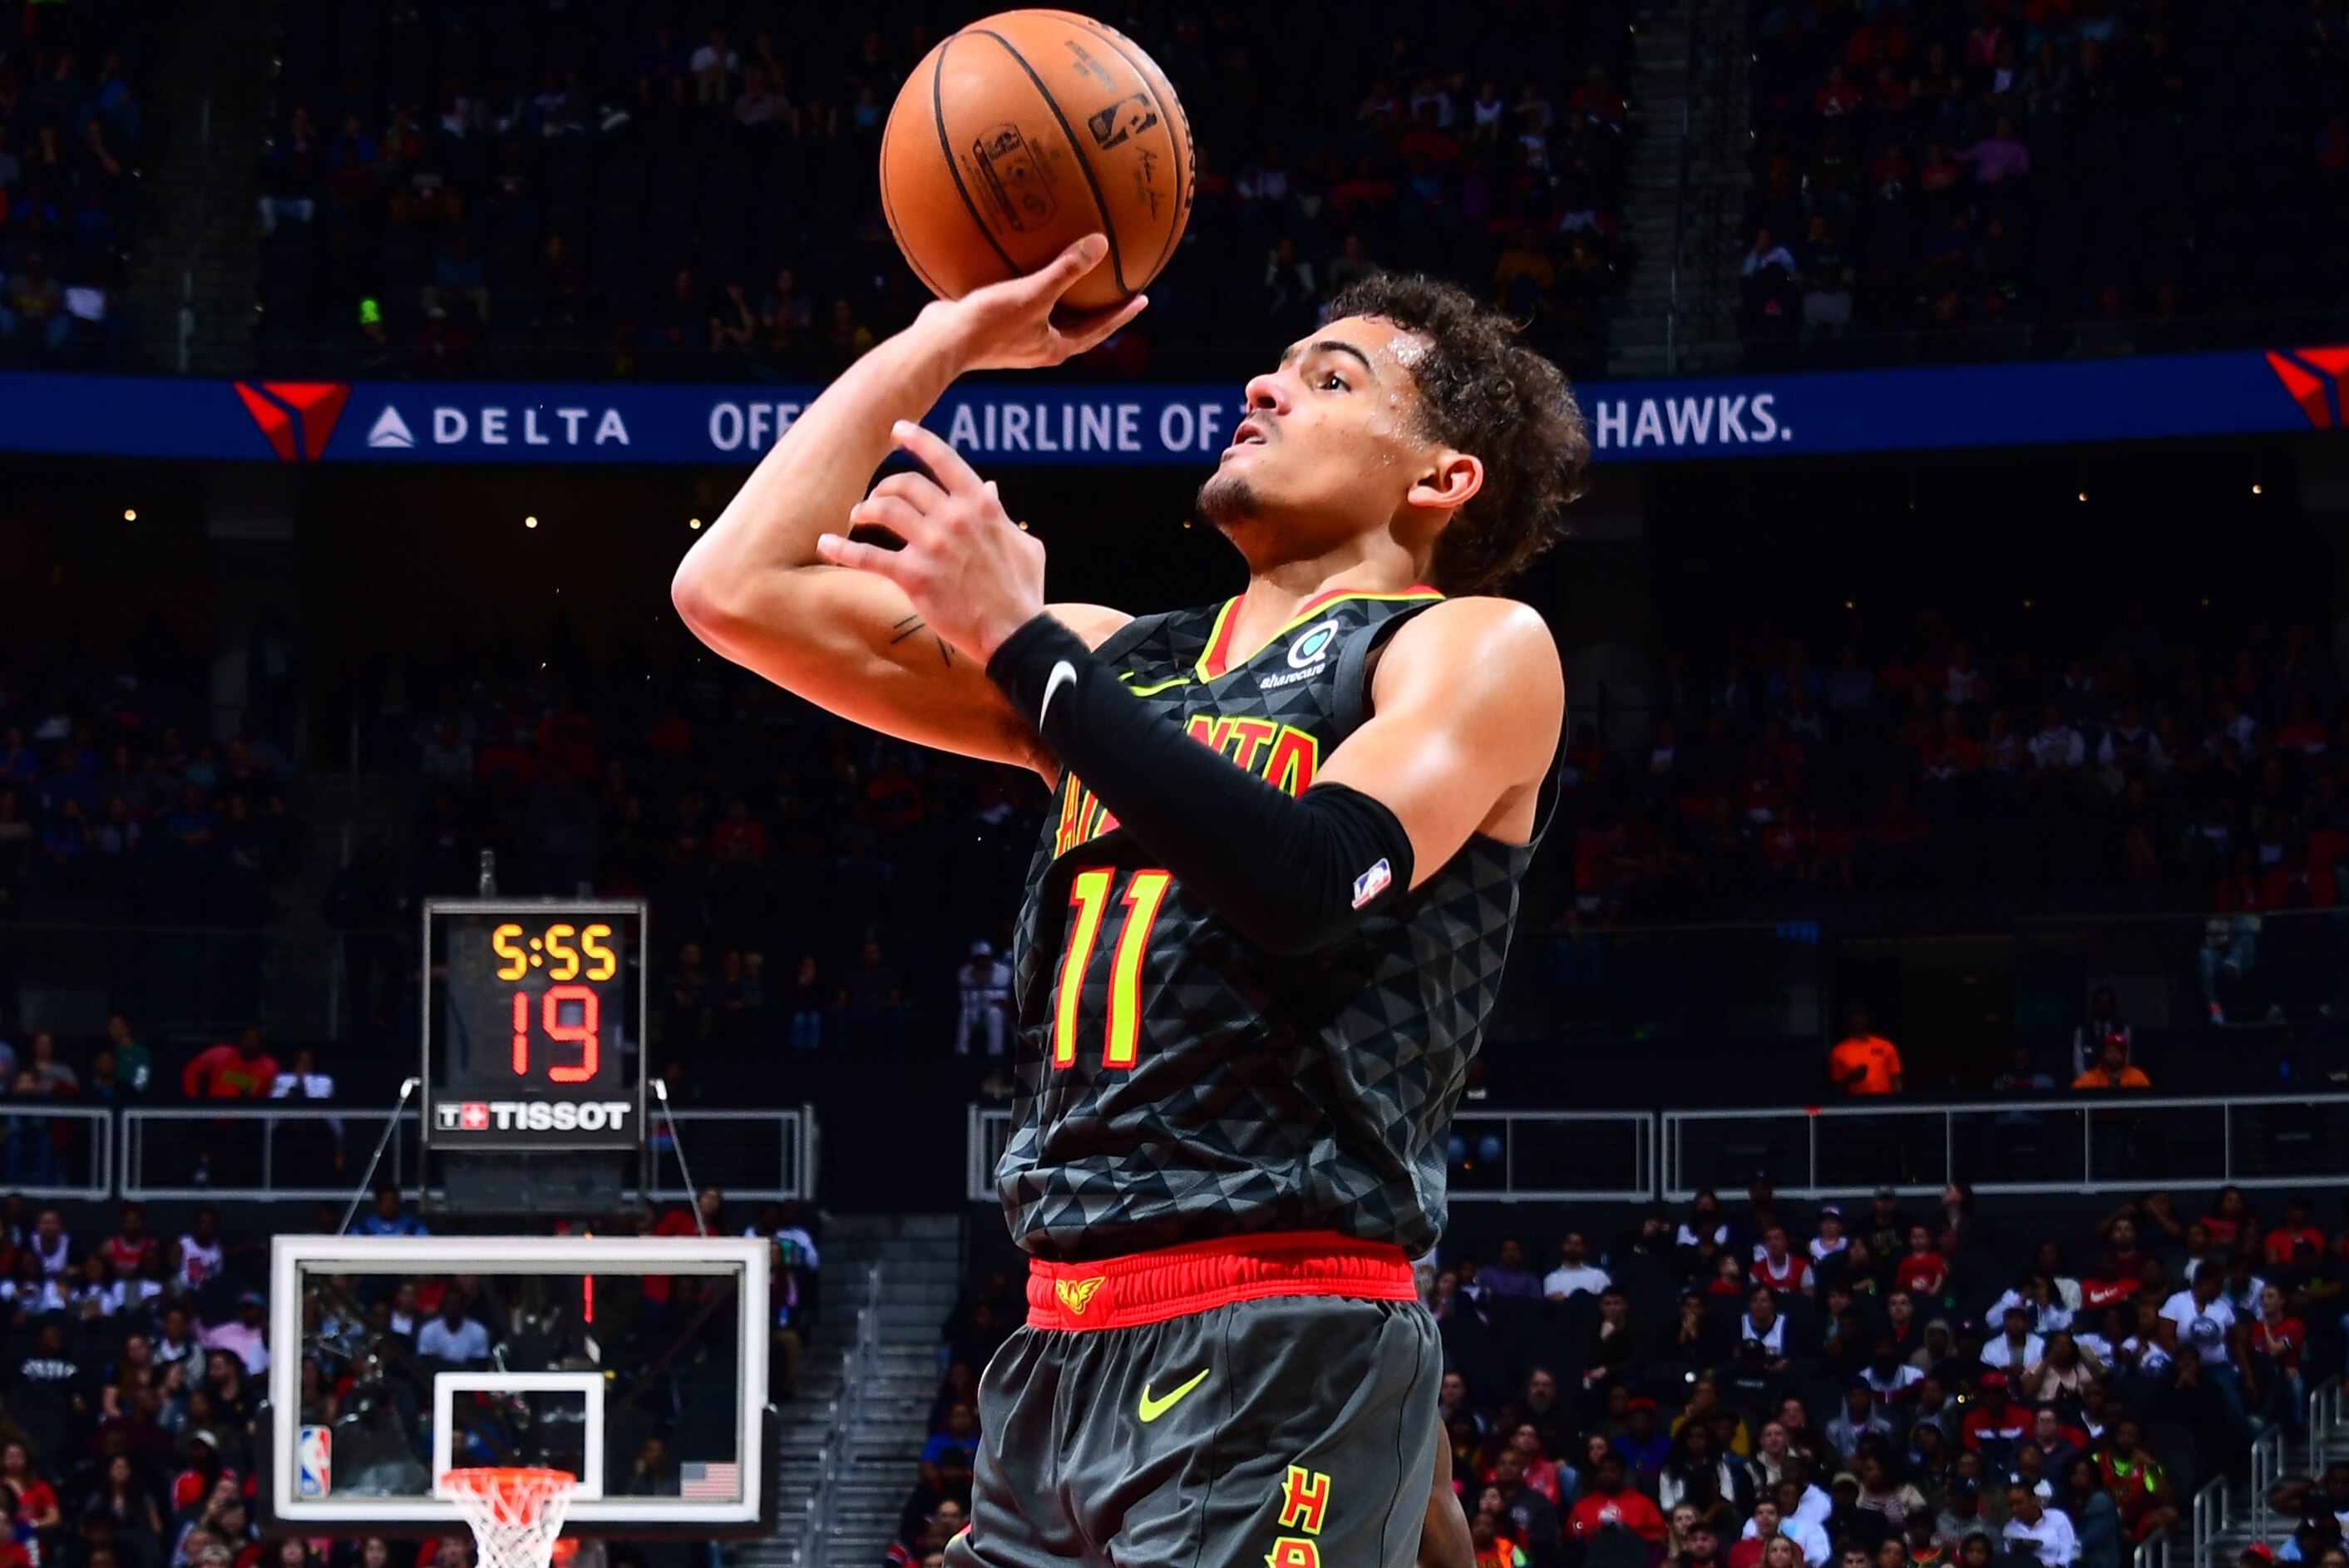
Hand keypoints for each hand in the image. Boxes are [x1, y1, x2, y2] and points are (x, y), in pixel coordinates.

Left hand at [818, 420, 1045, 665]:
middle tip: (879, 495)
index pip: (943, 459)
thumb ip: (1002, 513)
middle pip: (906, 484)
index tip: (898, 430)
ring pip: (884, 510)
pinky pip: (867, 556)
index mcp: (981, 506)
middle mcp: (953, 519)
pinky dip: (842, 548)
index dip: (918, 439)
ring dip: (865, 509)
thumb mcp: (1025, 544)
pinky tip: (825, 543)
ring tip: (857, 516)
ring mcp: (931, 546)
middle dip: (887, 485)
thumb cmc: (1024, 590)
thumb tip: (990, 487)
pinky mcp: (913, 577)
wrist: (1014, 633)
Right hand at [926, 234, 1147, 371]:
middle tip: (1116, 288)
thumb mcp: (1034, 293)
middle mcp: (1036, 347)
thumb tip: (1101, 244)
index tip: (1142, 299)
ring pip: (1046, 316)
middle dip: (1096, 308)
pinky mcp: (991, 326)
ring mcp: (1013, 339)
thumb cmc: (990, 323)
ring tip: (1072, 274)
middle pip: (1077, 326)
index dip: (1121, 314)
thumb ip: (1067, 269)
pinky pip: (1017, 302)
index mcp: (1053, 347)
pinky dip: (1026, 285)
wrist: (940, 342)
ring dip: (1061, 298)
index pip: (1098, 330)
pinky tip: (1020, 261)